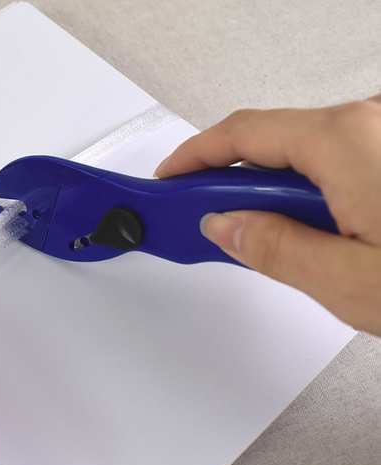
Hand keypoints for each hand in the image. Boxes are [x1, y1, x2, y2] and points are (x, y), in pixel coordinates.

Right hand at [156, 96, 380, 335]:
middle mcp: (370, 123)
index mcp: (346, 140)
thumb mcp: (351, 280)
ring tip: (270, 243)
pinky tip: (318, 231)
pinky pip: (339, 161)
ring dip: (278, 197)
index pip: (242, 135)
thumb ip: (277, 249)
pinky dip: (313, 193)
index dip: (192, 159)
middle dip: (234, 186)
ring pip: (307, 157)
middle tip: (206, 225)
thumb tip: (227, 226)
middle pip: (273, 145)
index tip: (166, 183)